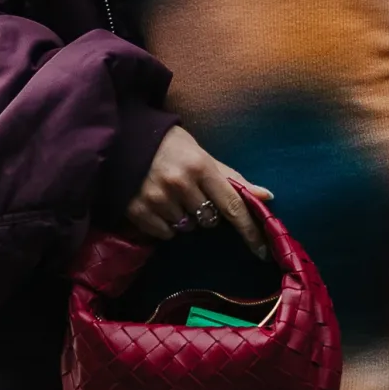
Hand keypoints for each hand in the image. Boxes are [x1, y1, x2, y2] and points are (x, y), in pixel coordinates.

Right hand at [124, 124, 273, 254]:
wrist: (122, 139)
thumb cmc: (169, 145)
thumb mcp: (201, 154)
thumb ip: (232, 178)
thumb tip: (266, 197)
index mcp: (200, 166)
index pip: (232, 205)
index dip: (249, 230)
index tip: (262, 250)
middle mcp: (180, 183)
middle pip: (209, 219)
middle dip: (206, 212)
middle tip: (191, 193)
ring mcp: (157, 198)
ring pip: (186, 228)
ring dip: (184, 218)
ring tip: (169, 195)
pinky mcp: (137, 210)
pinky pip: (165, 234)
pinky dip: (165, 225)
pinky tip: (157, 204)